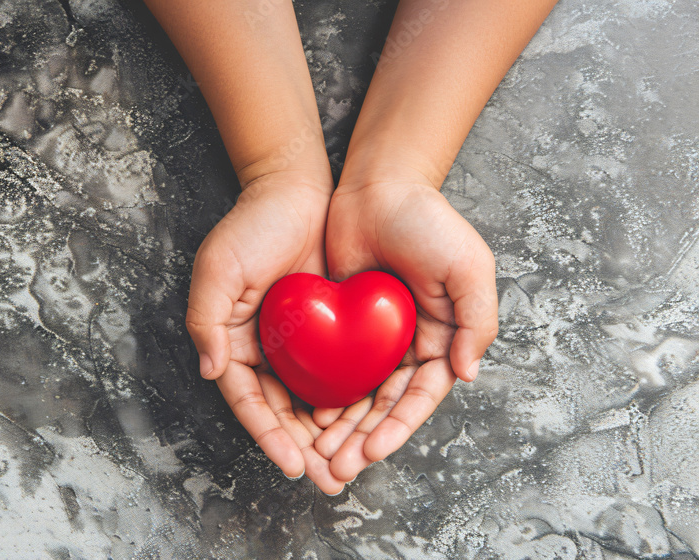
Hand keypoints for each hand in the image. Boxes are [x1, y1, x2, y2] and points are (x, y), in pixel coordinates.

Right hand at [186, 171, 346, 493]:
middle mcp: (263, 351)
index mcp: (232, 343)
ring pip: (311, 402)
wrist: (296, 190)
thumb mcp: (218, 267)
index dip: (269, 435)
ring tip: (349, 467)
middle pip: (282, 413)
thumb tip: (211, 370)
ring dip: (328, 437)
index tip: (293, 463)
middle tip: (329, 480)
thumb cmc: (252, 226)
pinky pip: (337, 375)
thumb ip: (206, 319)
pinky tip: (365, 424)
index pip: (249, 401)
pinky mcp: (327, 332)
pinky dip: (348, 402)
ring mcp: (297, 344)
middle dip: (304, 449)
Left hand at [314, 173, 498, 480]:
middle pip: (384, 406)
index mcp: (442, 339)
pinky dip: (320, 394)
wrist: (378, 186)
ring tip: (318, 454)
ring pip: (355, 395)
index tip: (371, 451)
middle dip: (362, 439)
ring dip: (339, 427)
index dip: (397, 427)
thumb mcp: (468, 267)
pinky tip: (304, 416)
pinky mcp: (340, 325)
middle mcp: (408, 346)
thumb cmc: (429, 222)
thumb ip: (476, 321)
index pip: (419, 397)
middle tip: (337, 467)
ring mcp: (373, 338)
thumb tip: (467, 375)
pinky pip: (329, 368)